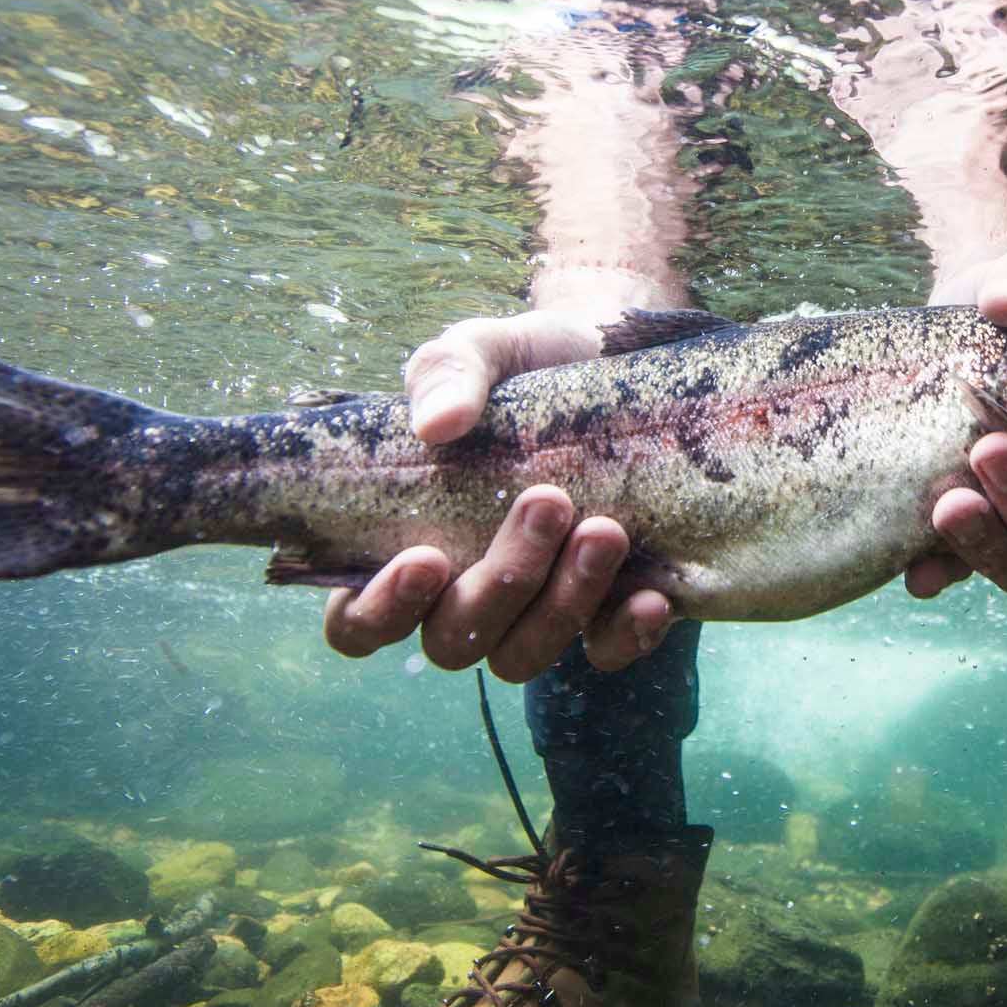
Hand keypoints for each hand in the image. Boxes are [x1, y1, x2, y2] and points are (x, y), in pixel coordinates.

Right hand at [323, 310, 676, 680]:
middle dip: (500, 583)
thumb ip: (445, 374)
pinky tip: (650, 595)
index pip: (355, 619)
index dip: (378, 610)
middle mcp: (457, 594)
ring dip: (562, 604)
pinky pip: (602, 652)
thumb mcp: (480, 351)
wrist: (613, 361)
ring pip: (522, 654)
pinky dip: (623, 634)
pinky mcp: (598, 611)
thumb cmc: (523, 365)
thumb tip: (435, 425)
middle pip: (451, 640)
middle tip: (548, 501)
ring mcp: (527, 612)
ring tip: (604, 530)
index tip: (425, 557)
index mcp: (400, 546)